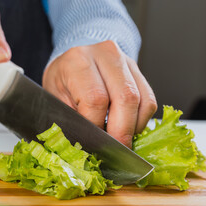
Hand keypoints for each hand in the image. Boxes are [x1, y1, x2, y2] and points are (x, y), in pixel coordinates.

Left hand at [42, 40, 156, 147]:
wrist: (73, 60)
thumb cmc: (62, 81)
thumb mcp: (56, 99)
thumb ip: (72, 119)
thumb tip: (88, 145)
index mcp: (78, 61)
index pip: (96, 99)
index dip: (97, 127)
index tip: (93, 143)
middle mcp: (105, 54)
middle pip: (125, 98)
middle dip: (122, 132)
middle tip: (115, 151)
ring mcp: (125, 60)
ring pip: (142, 100)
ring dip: (134, 127)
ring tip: (120, 139)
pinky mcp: (137, 70)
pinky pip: (149, 100)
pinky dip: (141, 120)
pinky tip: (127, 127)